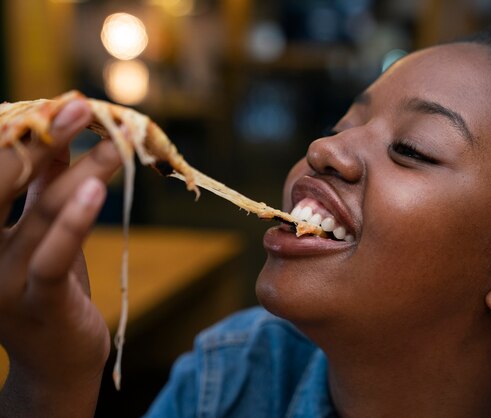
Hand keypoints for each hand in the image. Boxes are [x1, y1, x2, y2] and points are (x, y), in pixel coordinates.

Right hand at [0, 100, 121, 416]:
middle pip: (1, 181)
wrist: (57, 360)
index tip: (66, 102)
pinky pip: (54, 254)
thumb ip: (46, 185)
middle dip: (44, 139)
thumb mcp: (44, 230)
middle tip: (83, 107)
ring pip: (43, 209)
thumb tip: (64, 132)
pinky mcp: (37, 300)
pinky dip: (76, 219)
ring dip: (84, 168)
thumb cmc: (50, 287)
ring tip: (118, 138)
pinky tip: (98, 188)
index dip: (29, 131)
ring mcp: (2, 278)